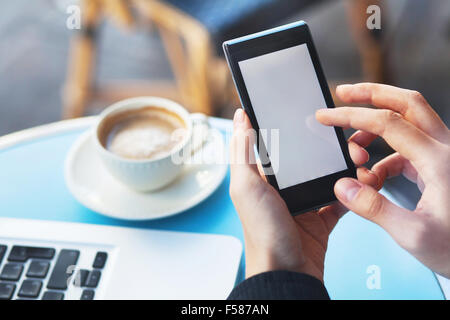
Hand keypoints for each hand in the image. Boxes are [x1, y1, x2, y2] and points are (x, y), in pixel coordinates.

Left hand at [230, 108, 377, 280]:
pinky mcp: (321, 216)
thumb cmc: (262, 231)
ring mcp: (303, 201)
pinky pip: (340, 198)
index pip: (278, 143)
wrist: (287, 272)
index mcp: (262, 176)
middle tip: (347, 142)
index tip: (313, 114)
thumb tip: (240, 117)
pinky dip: (352, 191)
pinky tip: (362, 180)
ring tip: (360, 160)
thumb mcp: (246, 186)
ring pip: (327, 175)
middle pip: (308, 156)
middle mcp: (282, 186)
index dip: (293, 127)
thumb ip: (243, 152)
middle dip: (328, 146)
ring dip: (345, 166)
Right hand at [316, 83, 449, 277]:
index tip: (326, 116)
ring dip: (375, 127)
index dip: (352, 115)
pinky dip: (384, 155)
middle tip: (342, 92)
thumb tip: (343, 186)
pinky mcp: (440, 165)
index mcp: (439, 160)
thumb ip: (374, 208)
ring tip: (354, 152)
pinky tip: (373, 177)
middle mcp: (445, 149)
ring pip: (408, 121)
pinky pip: (407, 147)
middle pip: (407, 102)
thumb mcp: (414, 235)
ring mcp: (444, 155)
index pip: (387, 122)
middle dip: (371, 94)